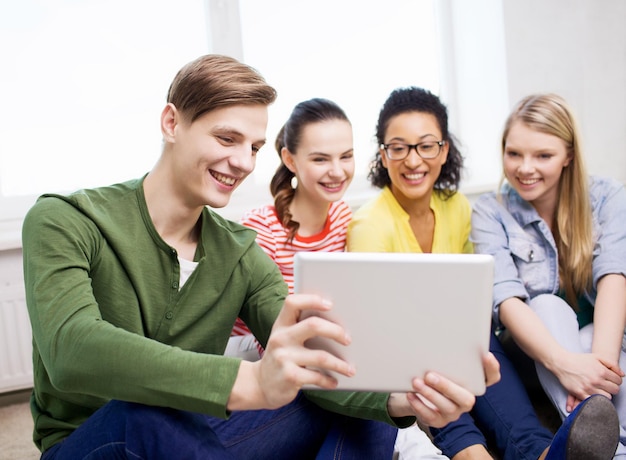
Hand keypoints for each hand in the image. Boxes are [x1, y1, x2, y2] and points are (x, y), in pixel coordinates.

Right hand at [229, 294, 354, 410]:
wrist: (259, 385)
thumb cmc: (280, 357)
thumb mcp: (283, 338)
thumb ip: (300, 327)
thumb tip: (336, 322)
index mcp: (280, 325)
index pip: (292, 303)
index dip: (312, 300)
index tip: (330, 304)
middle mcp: (281, 338)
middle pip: (313, 325)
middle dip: (336, 331)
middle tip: (348, 339)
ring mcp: (284, 358)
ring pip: (321, 356)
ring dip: (340, 364)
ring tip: (350, 369)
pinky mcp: (290, 377)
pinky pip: (317, 377)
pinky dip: (329, 380)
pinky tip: (333, 381)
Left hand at [387, 352, 499, 427]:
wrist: (419, 393)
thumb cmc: (435, 372)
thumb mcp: (442, 363)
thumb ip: (445, 355)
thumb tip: (437, 331)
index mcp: (472, 384)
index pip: (491, 378)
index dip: (492, 369)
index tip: (485, 355)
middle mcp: (466, 400)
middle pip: (465, 398)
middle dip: (447, 387)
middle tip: (429, 375)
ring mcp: (453, 412)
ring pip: (446, 407)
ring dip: (430, 394)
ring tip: (416, 382)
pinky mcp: (439, 421)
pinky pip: (431, 416)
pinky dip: (419, 405)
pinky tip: (411, 394)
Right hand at [553, 352, 622, 405]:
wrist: (562, 363)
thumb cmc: (579, 359)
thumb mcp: (596, 357)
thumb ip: (612, 364)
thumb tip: (622, 374)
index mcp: (601, 371)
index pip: (618, 381)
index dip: (616, 380)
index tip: (611, 380)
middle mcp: (596, 380)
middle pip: (614, 390)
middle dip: (612, 388)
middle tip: (606, 385)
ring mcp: (588, 388)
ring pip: (607, 397)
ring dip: (605, 394)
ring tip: (599, 389)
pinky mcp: (580, 393)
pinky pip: (594, 401)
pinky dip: (596, 399)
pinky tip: (593, 394)